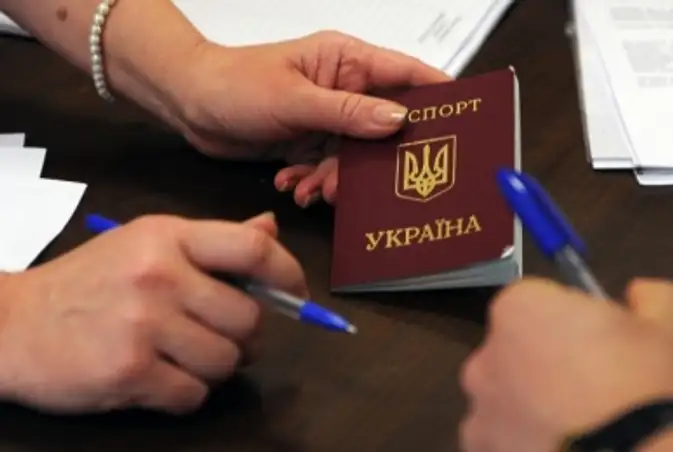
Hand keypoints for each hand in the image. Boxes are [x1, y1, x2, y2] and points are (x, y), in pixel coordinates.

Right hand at [0, 213, 306, 414]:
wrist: (12, 323)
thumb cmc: (89, 282)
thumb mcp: (146, 244)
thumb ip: (212, 241)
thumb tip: (270, 228)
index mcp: (168, 237)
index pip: (254, 249)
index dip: (288, 274)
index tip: (296, 294)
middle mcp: (159, 276)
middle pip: (249, 318)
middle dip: (246, 337)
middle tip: (223, 337)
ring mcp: (143, 325)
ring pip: (226, 361)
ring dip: (214, 367)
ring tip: (183, 356)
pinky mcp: (128, 372)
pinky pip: (194, 395)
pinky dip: (185, 394)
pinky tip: (159, 377)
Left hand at [174, 31, 450, 206]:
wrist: (188, 103)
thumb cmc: (234, 83)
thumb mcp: (294, 99)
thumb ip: (348, 112)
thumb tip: (398, 119)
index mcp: (347, 62)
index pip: (407, 75)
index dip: (438, 97)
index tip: (462, 124)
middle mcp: (344, 89)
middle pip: (386, 128)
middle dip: (375, 160)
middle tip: (357, 183)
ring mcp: (329, 119)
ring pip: (357, 158)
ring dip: (338, 179)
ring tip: (314, 188)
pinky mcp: (312, 144)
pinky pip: (331, 170)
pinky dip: (317, 183)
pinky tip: (297, 186)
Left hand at [459, 278, 672, 451]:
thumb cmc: (649, 389)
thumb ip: (650, 295)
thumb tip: (638, 295)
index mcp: (519, 309)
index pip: (539, 301)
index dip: (574, 319)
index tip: (604, 342)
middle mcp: (485, 358)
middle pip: (518, 352)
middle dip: (549, 364)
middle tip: (600, 389)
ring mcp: (480, 414)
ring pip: (511, 402)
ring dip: (537, 409)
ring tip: (588, 428)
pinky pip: (508, 442)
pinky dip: (532, 444)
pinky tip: (573, 449)